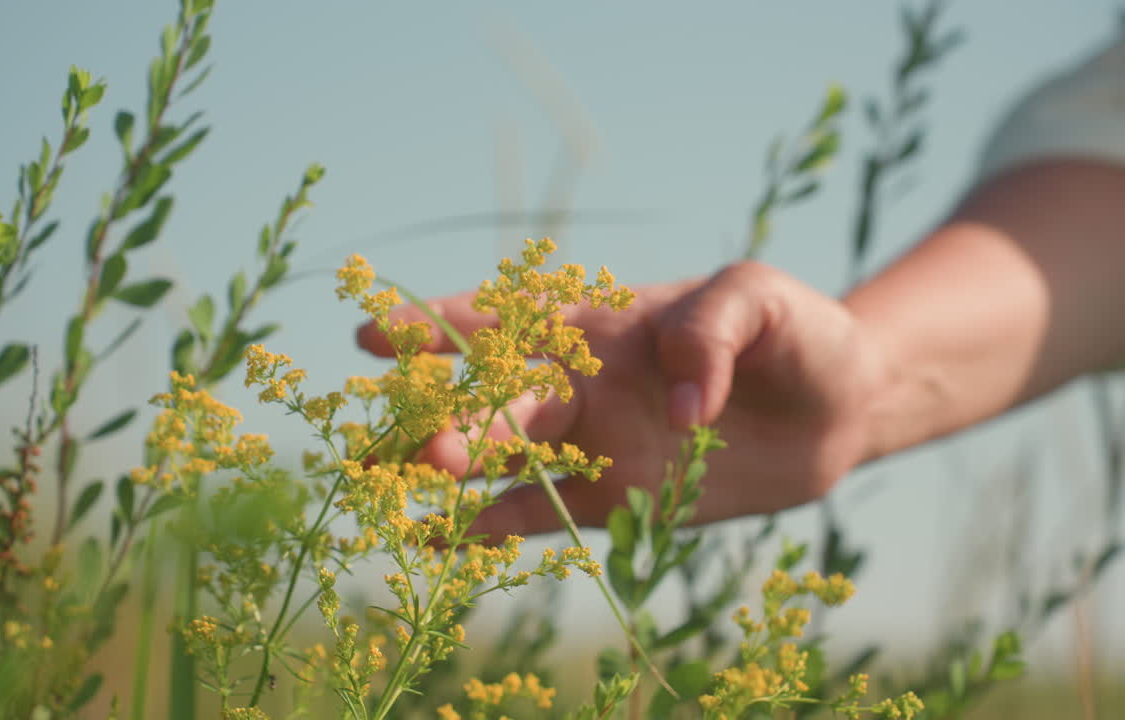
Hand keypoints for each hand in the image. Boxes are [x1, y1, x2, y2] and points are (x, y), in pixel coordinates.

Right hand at [356, 261, 888, 540]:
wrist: (836, 404)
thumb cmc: (792, 334)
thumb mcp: (757, 302)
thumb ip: (710, 333)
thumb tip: (678, 411)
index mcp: (600, 326)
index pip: (510, 320)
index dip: (443, 326)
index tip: (378, 334)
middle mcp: (582, 385)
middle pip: (497, 399)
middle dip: (452, 417)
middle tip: (418, 444)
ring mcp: (595, 444)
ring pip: (504, 457)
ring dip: (453, 469)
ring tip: (395, 481)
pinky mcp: (619, 497)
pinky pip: (543, 514)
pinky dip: (490, 526)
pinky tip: (440, 538)